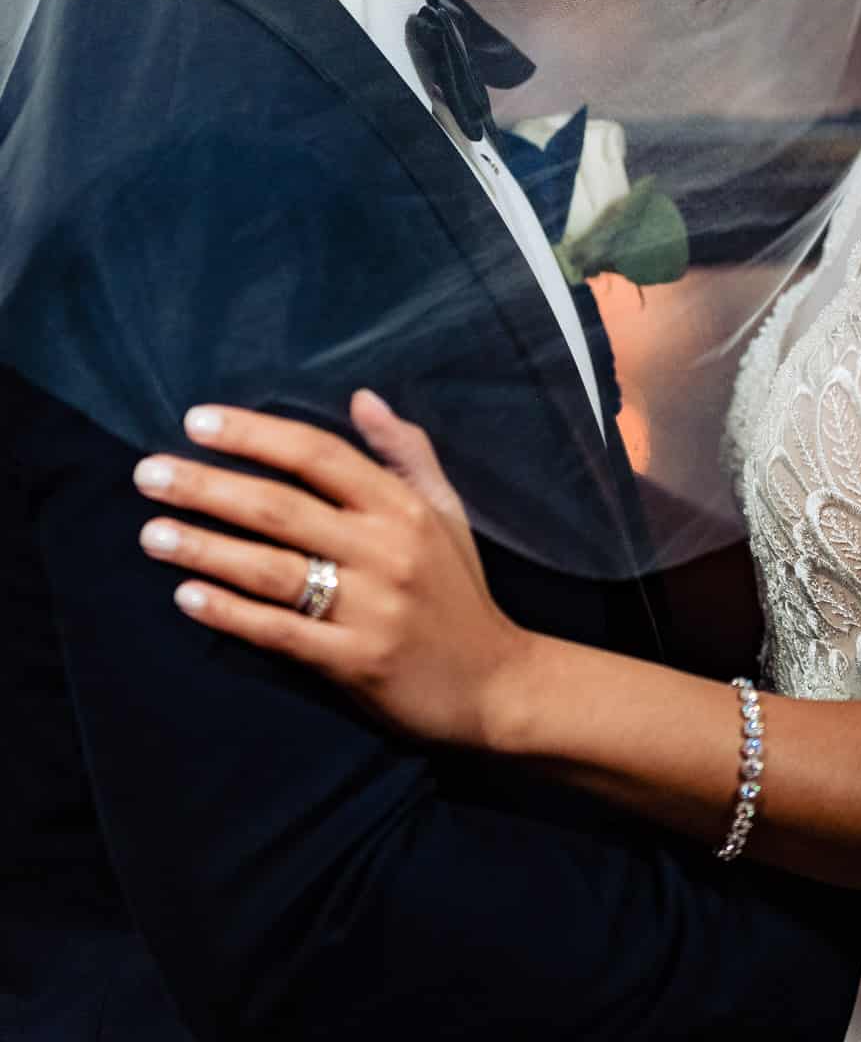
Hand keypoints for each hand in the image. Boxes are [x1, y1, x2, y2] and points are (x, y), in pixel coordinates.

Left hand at [134, 393, 527, 747]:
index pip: (318, 454)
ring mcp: (370, 608)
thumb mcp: (443, 511)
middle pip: (281, 507)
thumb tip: (361, 398)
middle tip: (146, 474)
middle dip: (207, 487)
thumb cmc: (459, 590)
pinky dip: (230, 613)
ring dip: (205, 548)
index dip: (255, 434)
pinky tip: (187, 596)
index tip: (196, 421)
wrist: (493, 683)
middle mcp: (385, 550)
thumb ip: (405, 452)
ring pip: (273, 569)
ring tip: (151, 532)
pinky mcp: (356, 662)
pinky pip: (281, 632)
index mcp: (401, 506)